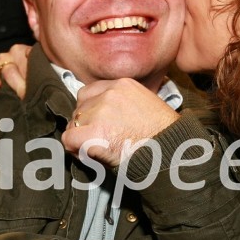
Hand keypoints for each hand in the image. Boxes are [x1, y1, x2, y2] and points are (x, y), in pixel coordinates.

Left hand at [61, 77, 179, 165]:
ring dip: (81, 137)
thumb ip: (123, 103)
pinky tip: (90, 155)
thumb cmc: (163, 136)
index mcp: (123, 85)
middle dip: (85, 125)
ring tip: (99, 149)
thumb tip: (103, 114)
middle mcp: (110, 94)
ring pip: (73, 123)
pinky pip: (69, 139)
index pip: (89, 93)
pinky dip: (76, 149)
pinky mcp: (94, 133)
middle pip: (79, 108)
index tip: (99, 125)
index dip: (90, 111)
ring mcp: (100, 112)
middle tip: (100, 140)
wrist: (170, 153)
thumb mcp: (146, 105)